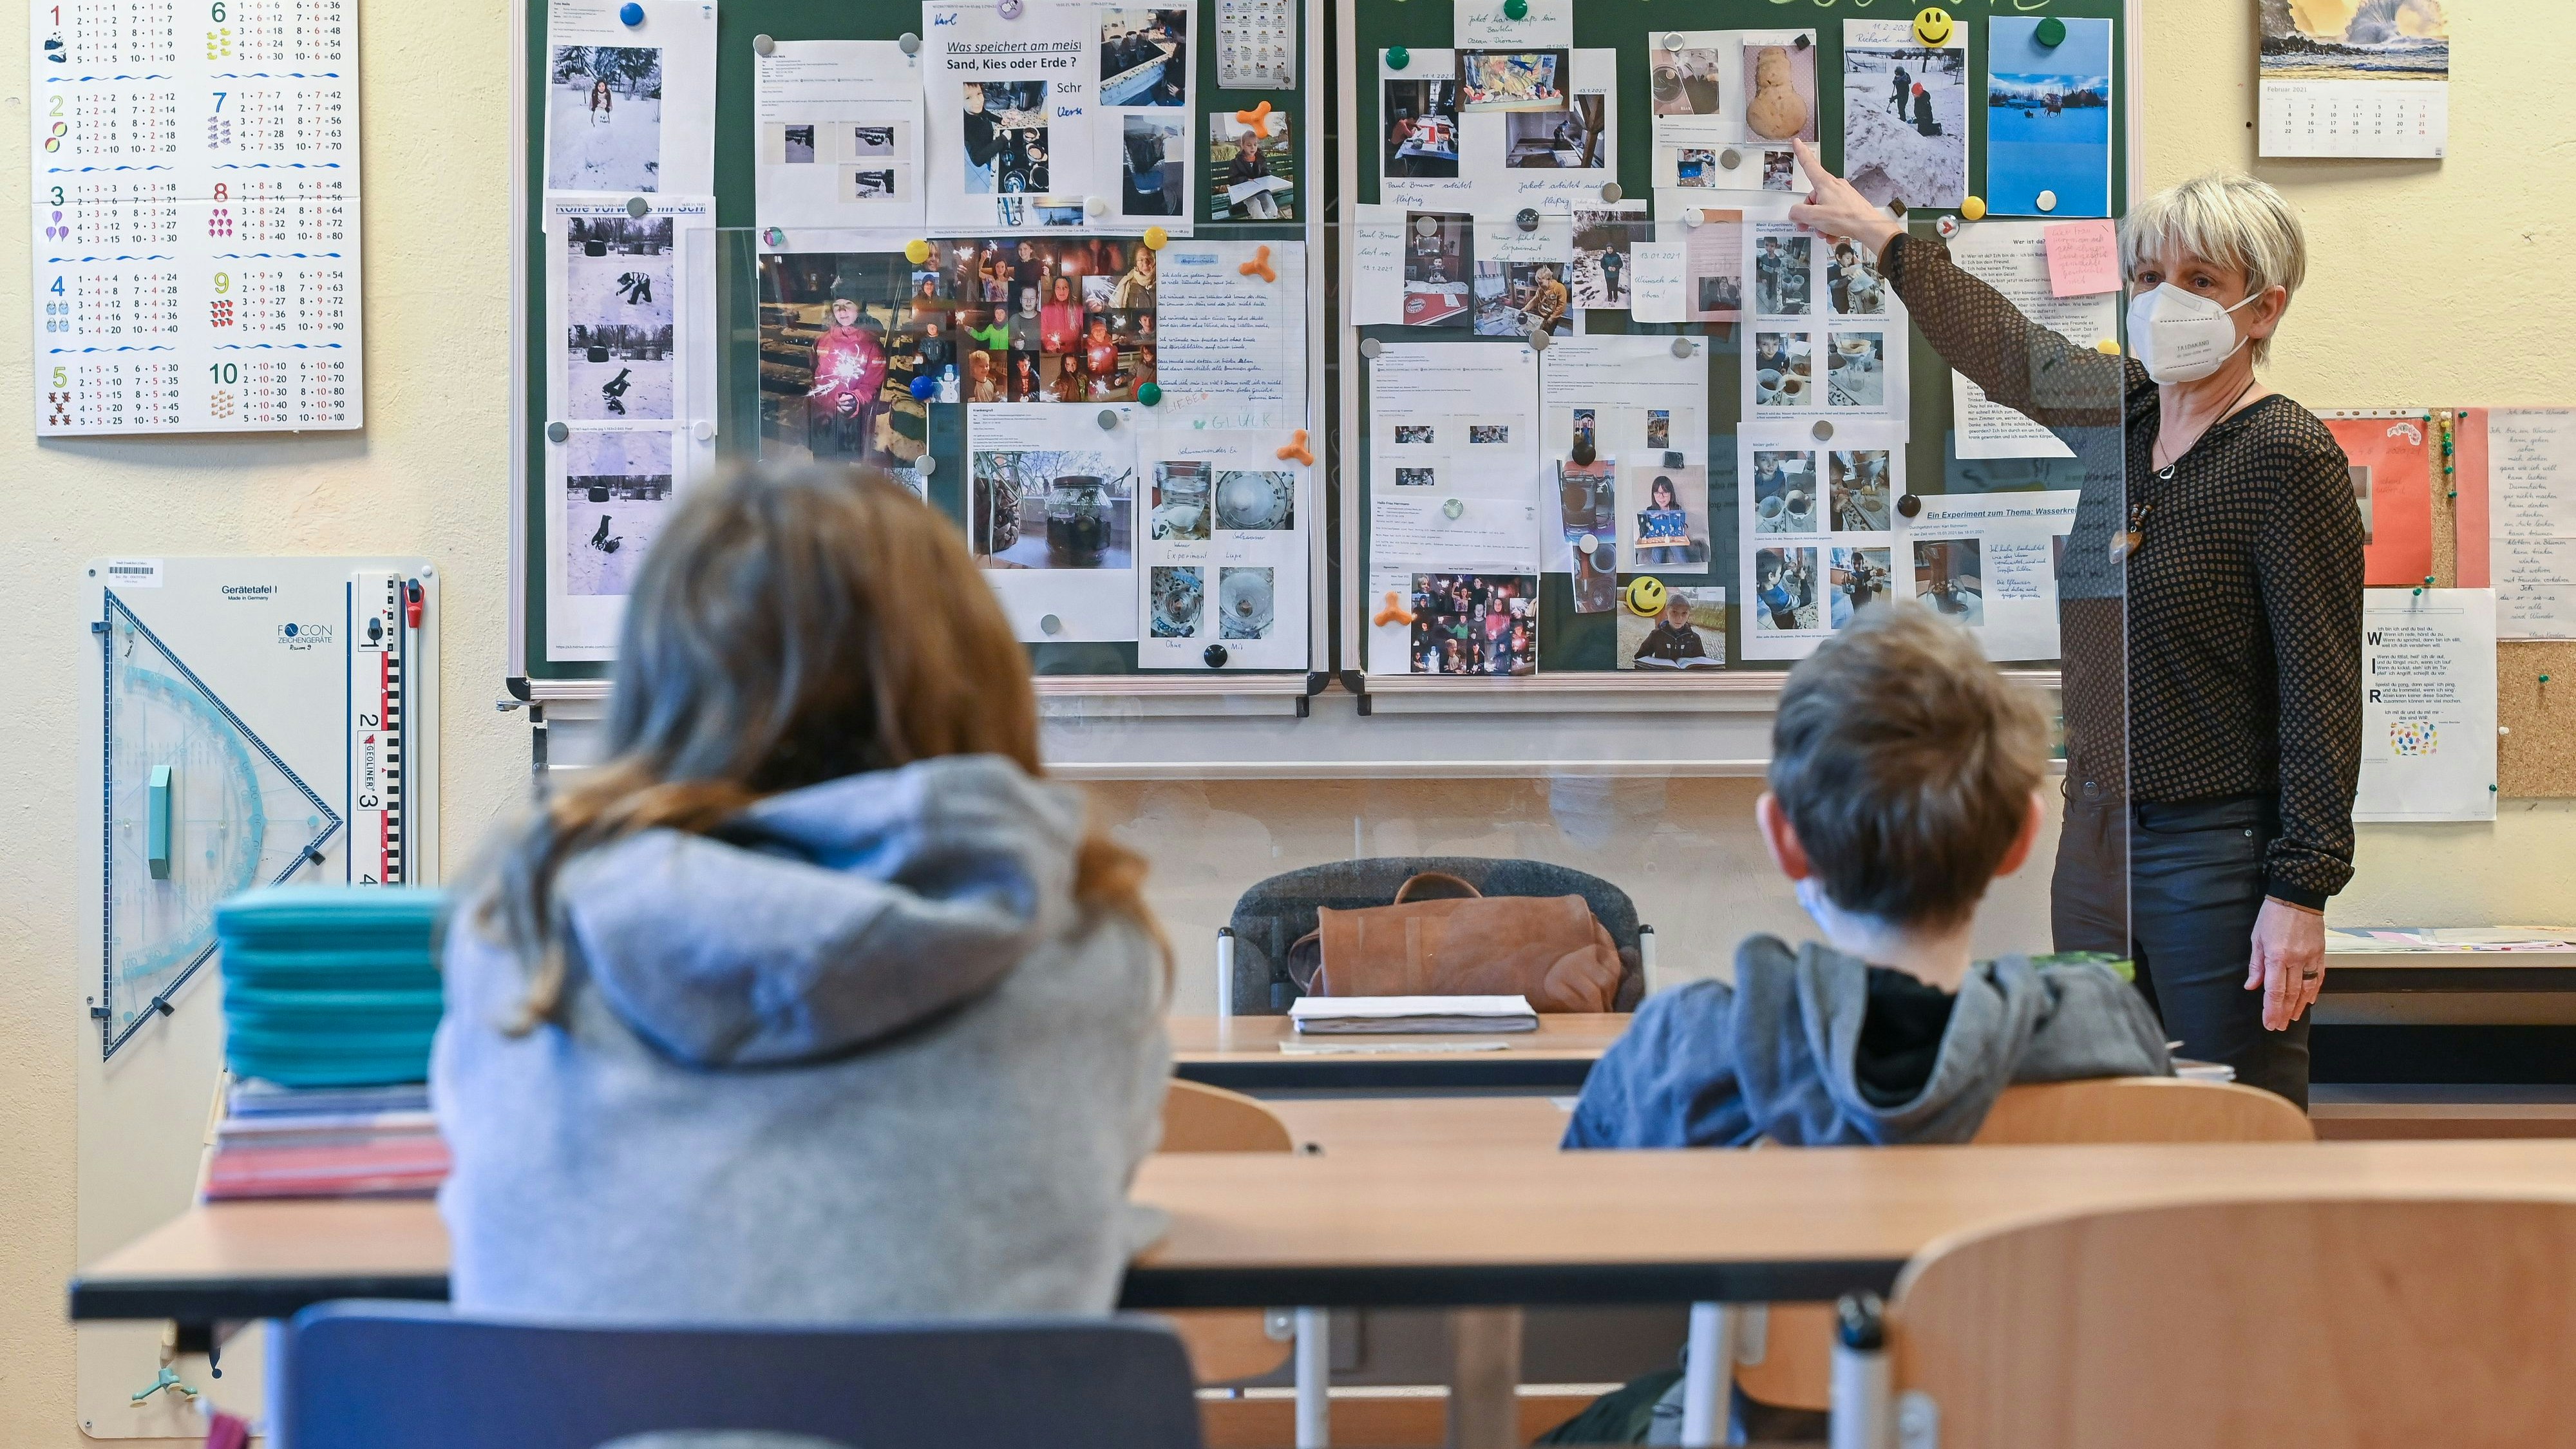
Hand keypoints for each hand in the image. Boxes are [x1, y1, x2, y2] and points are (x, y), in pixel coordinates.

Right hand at [1785, 140, 1903, 253]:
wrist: (1868, 226)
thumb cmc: (1846, 218)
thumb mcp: (1815, 217)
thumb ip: (1799, 213)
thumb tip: (1794, 212)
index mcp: (1824, 183)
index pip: (1809, 164)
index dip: (1801, 153)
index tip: (1797, 142)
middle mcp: (1834, 185)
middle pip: (1813, 196)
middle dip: (1808, 213)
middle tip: (1807, 226)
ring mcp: (1842, 194)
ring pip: (1823, 207)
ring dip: (1820, 222)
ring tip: (1824, 233)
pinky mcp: (1849, 203)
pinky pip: (1834, 213)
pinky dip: (1830, 225)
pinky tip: (1832, 234)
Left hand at [2246, 898, 2325, 1030]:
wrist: (2298, 896)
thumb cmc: (2273, 914)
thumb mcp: (2257, 937)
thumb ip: (2256, 964)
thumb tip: (2252, 986)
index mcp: (2277, 956)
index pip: (2275, 991)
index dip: (2271, 1009)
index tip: (2269, 1023)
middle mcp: (2296, 960)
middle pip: (2291, 994)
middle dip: (2284, 1013)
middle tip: (2279, 1026)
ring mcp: (2311, 957)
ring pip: (2306, 989)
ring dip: (2299, 1006)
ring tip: (2292, 1018)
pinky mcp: (2321, 953)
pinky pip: (2318, 977)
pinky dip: (2314, 992)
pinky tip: (2309, 1001)